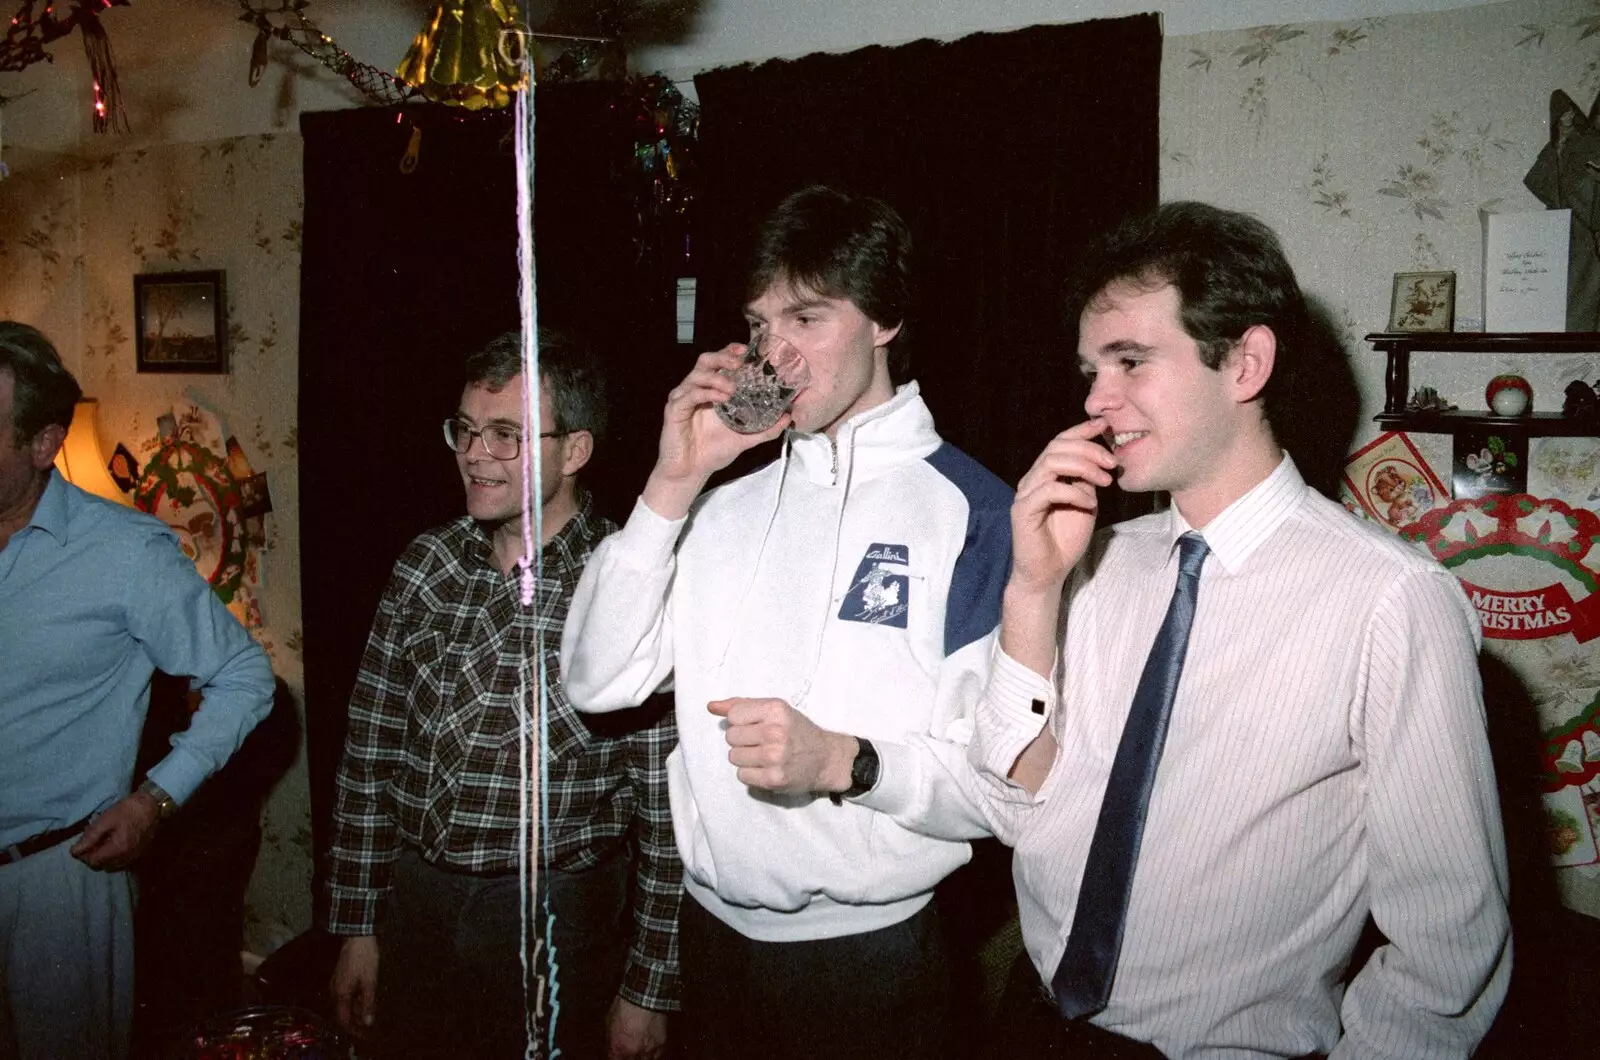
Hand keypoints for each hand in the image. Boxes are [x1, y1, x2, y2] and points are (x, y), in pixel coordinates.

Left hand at [70, 792, 160, 870]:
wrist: (154, 805)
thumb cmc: (129, 809)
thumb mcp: (106, 819)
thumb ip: (90, 837)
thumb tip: (74, 852)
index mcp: (117, 850)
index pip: (93, 862)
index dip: (83, 855)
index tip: (79, 844)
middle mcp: (126, 858)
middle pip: (101, 866)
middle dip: (92, 857)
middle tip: (88, 842)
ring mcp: (134, 857)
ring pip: (111, 866)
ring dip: (102, 858)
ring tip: (100, 843)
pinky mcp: (139, 853)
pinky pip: (121, 862)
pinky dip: (113, 857)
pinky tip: (112, 844)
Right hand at [330, 935, 379, 1040]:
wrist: (357, 936)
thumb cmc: (364, 958)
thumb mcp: (369, 982)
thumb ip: (368, 1003)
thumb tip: (368, 1021)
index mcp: (340, 994)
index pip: (343, 1019)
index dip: (353, 1029)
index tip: (364, 1033)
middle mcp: (335, 991)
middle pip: (344, 1012)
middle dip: (356, 1020)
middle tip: (370, 1023)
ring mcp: (337, 983)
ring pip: (345, 1003)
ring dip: (357, 1009)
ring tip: (371, 1012)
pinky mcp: (341, 977)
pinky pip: (347, 995)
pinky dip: (356, 1000)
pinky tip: (366, 998)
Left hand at [606, 996, 667, 1059]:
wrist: (644, 996)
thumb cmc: (625, 1005)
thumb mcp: (609, 1021)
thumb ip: (611, 1038)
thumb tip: (612, 1043)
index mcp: (618, 1049)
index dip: (616, 1056)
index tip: (617, 1053)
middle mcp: (634, 1052)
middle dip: (629, 1056)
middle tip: (628, 1050)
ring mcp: (648, 1049)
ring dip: (641, 1055)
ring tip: (639, 1049)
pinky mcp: (661, 1043)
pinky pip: (657, 1053)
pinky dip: (653, 1051)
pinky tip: (650, 1046)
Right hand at [641, 346, 790, 519]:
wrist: (692, 471)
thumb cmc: (713, 452)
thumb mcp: (745, 438)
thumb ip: (765, 429)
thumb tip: (787, 418)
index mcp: (711, 391)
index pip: (719, 363)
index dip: (730, 352)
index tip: (746, 350)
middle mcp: (696, 389)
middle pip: (706, 361)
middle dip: (723, 357)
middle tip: (739, 362)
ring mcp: (684, 398)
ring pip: (697, 374)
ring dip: (718, 378)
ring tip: (732, 389)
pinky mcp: (674, 409)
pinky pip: (689, 394)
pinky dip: (706, 393)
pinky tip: (720, 398)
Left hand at [708, 697, 854, 794]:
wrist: (826, 758)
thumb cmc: (797, 731)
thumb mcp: (775, 710)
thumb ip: (742, 705)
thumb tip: (711, 706)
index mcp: (775, 709)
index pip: (734, 715)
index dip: (741, 722)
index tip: (756, 727)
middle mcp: (775, 732)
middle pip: (731, 737)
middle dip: (742, 741)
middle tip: (761, 743)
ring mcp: (775, 756)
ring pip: (734, 757)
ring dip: (745, 758)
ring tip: (764, 756)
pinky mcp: (774, 778)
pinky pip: (742, 775)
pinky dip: (751, 774)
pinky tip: (766, 769)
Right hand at [1009, 418, 1116, 595]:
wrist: (1048, 573)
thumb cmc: (1065, 540)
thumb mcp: (1085, 504)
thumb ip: (1086, 482)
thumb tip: (1099, 461)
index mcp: (1045, 475)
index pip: (1060, 443)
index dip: (1081, 430)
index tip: (1105, 426)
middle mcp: (1032, 480)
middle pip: (1056, 448)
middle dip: (1089, 449)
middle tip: (1112, 462)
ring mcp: (1025, 494)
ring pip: (1051, 463)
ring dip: (1083, 467)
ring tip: (1105, 480)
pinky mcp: (1022, 511)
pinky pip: (1049, 491)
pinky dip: (1074, 492)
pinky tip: (1090, 503)